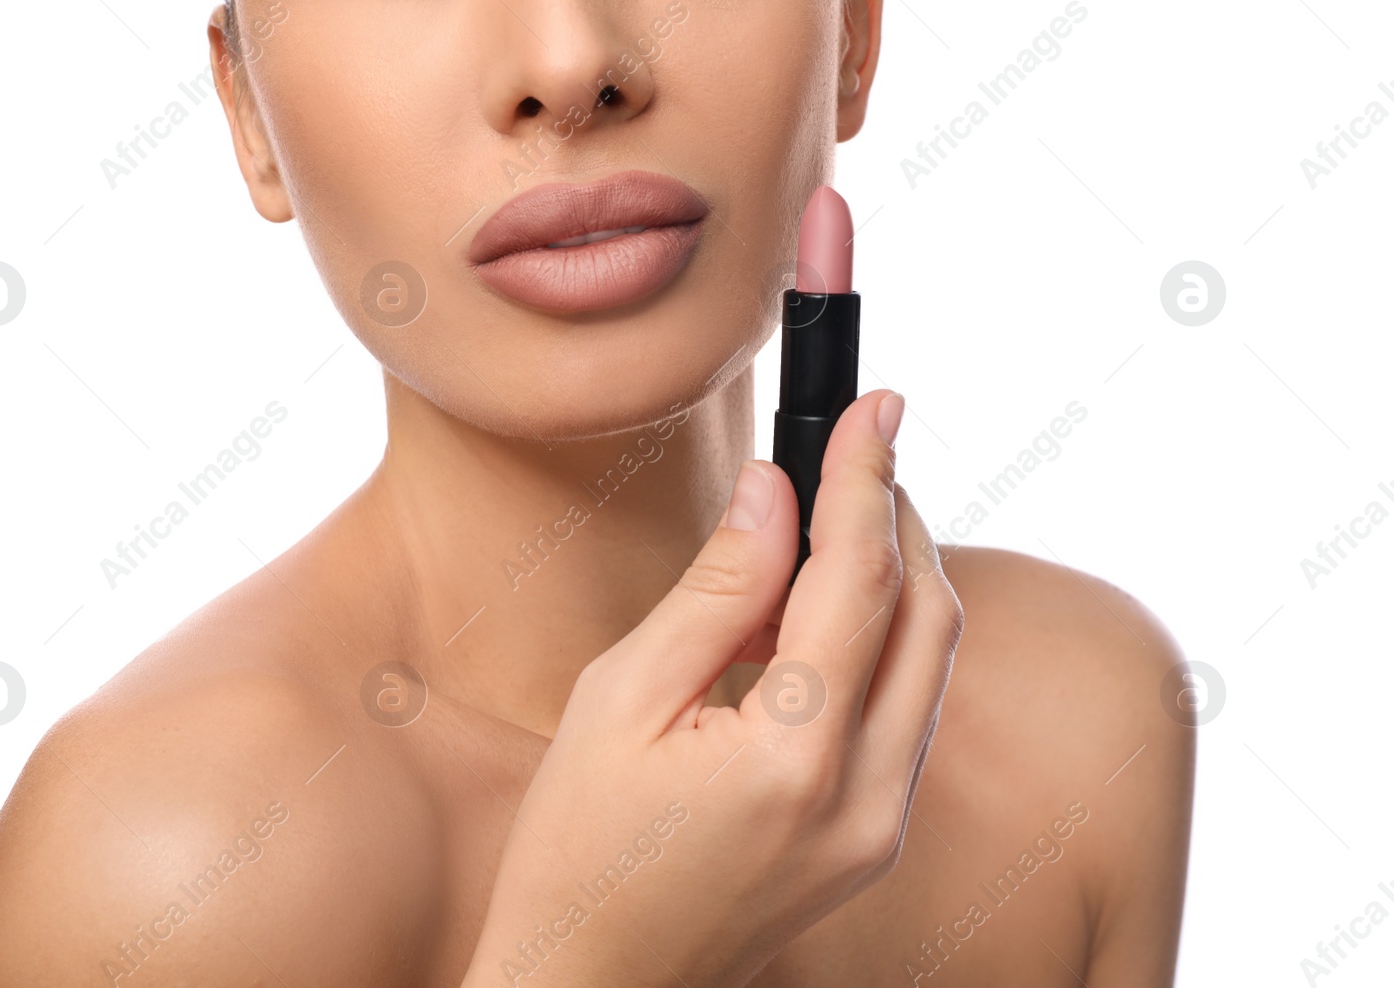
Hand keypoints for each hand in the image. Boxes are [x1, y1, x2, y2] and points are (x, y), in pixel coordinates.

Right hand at [459, 389, 962, 987]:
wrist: (594, 986)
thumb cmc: (577, 850)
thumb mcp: (620, 698)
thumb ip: (717, 588)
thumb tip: (774, 490)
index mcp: (796, 758)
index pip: (863, 577)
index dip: (867, 476)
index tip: (877, 403)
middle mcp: (868, 799)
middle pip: (930, 615)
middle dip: (898, 516)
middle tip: (854, 451)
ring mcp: (883, 830)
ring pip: (929, 664)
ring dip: (894, 578)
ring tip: (822, 526)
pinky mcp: (875, 842)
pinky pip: (906, 713)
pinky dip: (880, 643)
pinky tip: (816, 615)